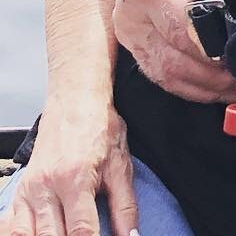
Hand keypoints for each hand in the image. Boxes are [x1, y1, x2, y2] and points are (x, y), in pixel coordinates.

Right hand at [0, 102, 135, 235]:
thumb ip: (125, 205)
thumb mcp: (121, 165)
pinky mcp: (20, 192)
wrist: (75, 102)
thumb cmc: (99, 129)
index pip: (81, 231)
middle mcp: (47, 187)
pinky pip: (13, 227)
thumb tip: (132, 235)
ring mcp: (29, 191)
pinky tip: (42, 233)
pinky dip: (24, 235)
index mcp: (76, 180)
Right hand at [112, 0, 235, 102]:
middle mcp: (129, 15)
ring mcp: (127, 31)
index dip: (216, 52)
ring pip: (164, 75)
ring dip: (202, 88)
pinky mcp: (131, 38)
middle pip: (173, 62)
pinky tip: (216, 86)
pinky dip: (187, 85)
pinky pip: (157, 72)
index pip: (183, 32)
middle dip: (213, 77)